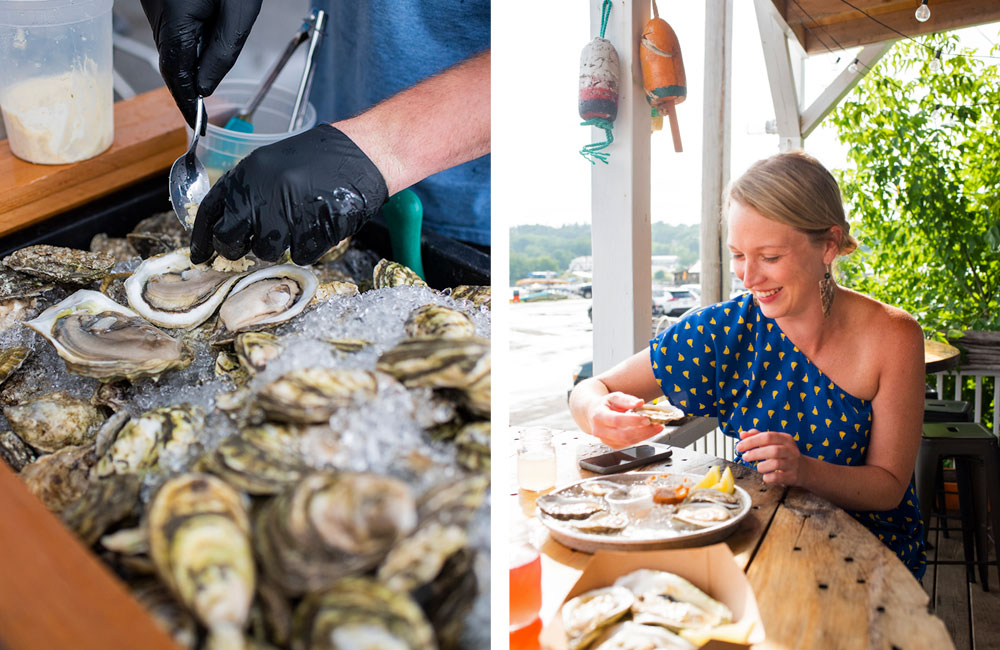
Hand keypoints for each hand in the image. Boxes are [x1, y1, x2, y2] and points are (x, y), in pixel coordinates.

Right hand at [141, 0, 262, 127]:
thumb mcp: (239, 12)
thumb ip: (223, 52)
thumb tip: (204, 88)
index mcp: (174, 15)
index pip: (176, 73)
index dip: (186, 103)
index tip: (198, 125)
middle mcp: (156, 10)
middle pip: (169, 61)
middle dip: (187, 88)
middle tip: (202, 115)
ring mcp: (154, 5)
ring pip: (169, 47)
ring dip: (190, 64)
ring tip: (212, 70)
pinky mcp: (159, 0)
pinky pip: (171, 31)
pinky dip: (187, 46)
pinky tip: (207, 40)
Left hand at [191, 124, 388, 264]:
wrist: (360, 154)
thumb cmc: (317, 160)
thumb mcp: (271, 165)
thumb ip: (247, 193)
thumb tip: (226, 227)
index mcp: (248, 175)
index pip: (211, 211)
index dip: (202, 237)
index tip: (200, 254)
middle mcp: (263, 194)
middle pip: (231, 239)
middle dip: (237, 248)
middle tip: (251, 244)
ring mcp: (289, 213)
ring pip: (267, 252)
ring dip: (279, 246)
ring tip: (296, 224)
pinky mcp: (313, 230)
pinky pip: (300, 255)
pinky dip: (307, 248)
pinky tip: (316, 227)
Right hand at [588, 393, 662, 448]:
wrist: (593, 413)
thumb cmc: (605, 405)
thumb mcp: (614, 397)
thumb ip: (627, 400)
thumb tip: (640, 403)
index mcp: (599, 416)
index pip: (617, 420)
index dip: (633, 421)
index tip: (647, 419)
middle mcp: (600, 431)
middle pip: (623, 435)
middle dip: (643, 431)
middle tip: (656, 425)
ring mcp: (606, 440)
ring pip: (628, 442)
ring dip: (645, 435)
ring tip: (657, 427)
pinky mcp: (612, 445)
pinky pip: (629, 444)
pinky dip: (641, 438)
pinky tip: (649, 431)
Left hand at [735, 429, 802, 485]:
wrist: (804, 469)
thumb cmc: (784, 454)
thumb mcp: (774, 442)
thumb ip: (758, 437)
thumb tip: (742, 434)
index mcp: (785, 439)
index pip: (767, 436)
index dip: (751, 441)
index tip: (739, 446)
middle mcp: (791, 450)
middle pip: (772, 450)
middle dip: (755, 453)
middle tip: (745, 456)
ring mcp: (792, 464)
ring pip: (775, 464)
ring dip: (761, 466)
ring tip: (758, 466)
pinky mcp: (792, 476)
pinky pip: (777, 477)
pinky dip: (768, 477)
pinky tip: (765, 475)